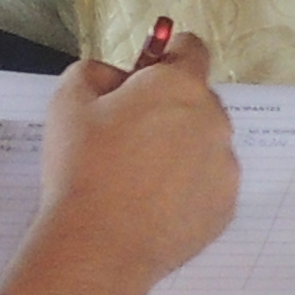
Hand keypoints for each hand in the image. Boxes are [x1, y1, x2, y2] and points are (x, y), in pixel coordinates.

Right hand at [39, 32, 237, 275]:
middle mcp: (213, 120)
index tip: (145, 76)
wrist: (99, 245)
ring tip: (136, 178)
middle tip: (127, 136)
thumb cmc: (83, 169)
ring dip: (179, 150)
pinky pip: (208, 185)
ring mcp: (225, 166)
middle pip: (197, 100)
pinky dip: (187, 189)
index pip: (191, 49)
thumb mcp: (69, 98)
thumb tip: (117, 77)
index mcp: (179, 86)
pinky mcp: (225, 207)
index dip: (165, 57)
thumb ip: (97, 70)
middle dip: (168, 109)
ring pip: (204, 144)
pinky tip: (151, 204)